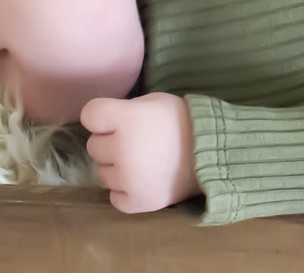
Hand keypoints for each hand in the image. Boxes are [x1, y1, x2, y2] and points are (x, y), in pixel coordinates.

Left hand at [82, 92, 201, 213]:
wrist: (214, 154)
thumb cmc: (183, 122)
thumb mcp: (155, 102)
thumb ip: (127, 109)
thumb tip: (106, 122)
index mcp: (127, 118)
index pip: (89, 115)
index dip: (101, 118)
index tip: (114, 121)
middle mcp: (122, 148)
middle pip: (94, 147)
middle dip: (111, 144)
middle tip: (136, 143)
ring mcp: (128, 178)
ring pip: (102, 174)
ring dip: (118, 168)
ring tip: (144, 163)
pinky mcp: (137, 201)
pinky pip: (114, 198)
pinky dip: (126, 191)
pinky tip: (144, 181)